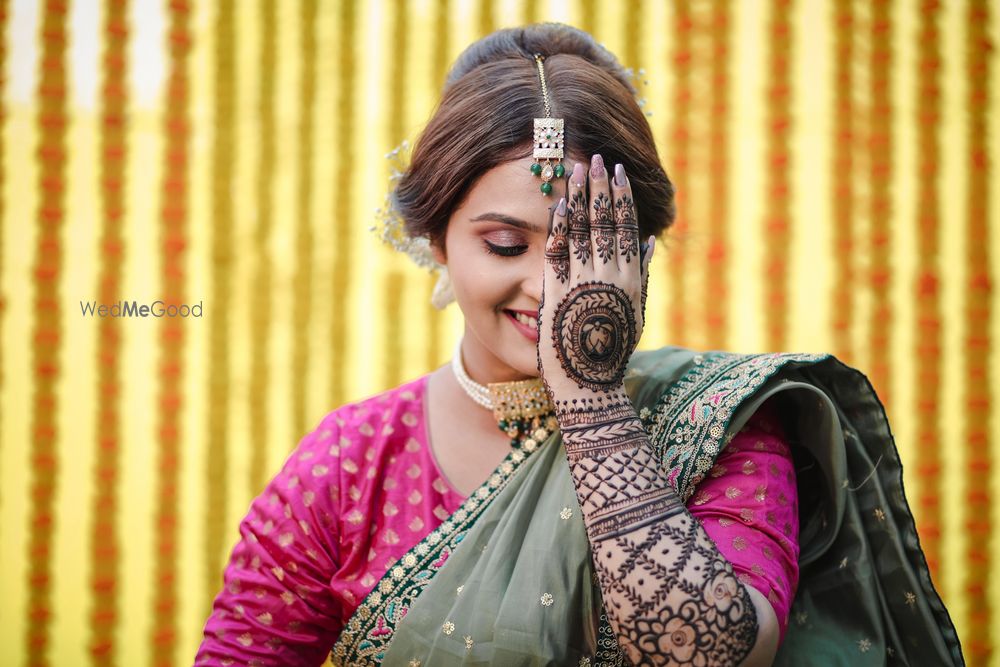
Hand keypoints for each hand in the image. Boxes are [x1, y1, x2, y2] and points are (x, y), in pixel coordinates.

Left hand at [536, 155, 654, 399]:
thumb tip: (649, 239)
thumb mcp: (636, 312)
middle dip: (601, 186)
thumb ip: (642, 274)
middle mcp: (610, 276)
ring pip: (582, 230)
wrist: (589, 385)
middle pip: (605, 221)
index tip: (617, 172)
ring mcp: (583, 283)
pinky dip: (558, 225)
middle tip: (597, 157)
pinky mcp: (557, 292)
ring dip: (578, 196)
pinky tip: (556, 203)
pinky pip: (557, 251)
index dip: (621, 197)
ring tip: (576, 170)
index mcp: (631, 279)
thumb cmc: (612, 352)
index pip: (627, 227)